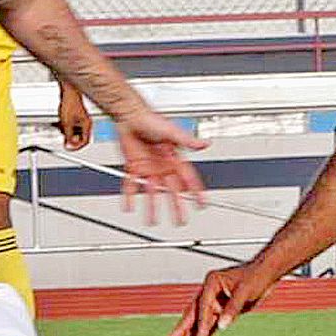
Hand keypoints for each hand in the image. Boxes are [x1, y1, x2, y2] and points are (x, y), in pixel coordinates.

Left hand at [56, 85, 92, 150]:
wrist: (68, 92)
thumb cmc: (70, 103)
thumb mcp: (67, 123)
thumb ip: (68, 136)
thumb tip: (69, 144)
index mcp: (87, 125)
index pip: (85, 141)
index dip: (77, 147)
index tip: (69, 148)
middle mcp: (86, 123)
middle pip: (80, 137)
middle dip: (71, 138)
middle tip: (64, 139)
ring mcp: (81, 119)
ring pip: (75, 131)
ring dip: (67, 132)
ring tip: (61, 127)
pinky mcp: (76, 116)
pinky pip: (72, 125)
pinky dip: (66, 126)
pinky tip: (61, 122)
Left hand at [117, 108, 206, 225]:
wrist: (129, 115)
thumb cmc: (150, 119)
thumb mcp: (172, 131)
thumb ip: (188, 140)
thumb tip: (205, 144)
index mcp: (175, 159)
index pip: (189, 180)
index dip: (196, 192)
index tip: (202, 204)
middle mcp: (163, 166)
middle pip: (172, 191)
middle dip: (177, 207)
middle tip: (180, 221)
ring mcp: (149, 168)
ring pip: (152, 192)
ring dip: (152, 206)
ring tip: (152, 220)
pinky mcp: (134, 166)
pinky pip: (132, 185)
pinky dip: (130, 196)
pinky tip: (130, 207)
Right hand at [167, 262, 274, 335]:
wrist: (267, 273)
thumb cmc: (256, 277)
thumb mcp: (245, 292)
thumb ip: (232, 309)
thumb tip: (221, 326)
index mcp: (212, 282)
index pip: (203, 306)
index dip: (201, 323)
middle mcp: (210, 292)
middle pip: (194, 313)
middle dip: (183, 329)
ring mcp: (215, 302)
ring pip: (200, 321)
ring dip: (190, 334)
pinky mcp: (222, 311)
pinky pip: (211, 325)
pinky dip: (204, 335)